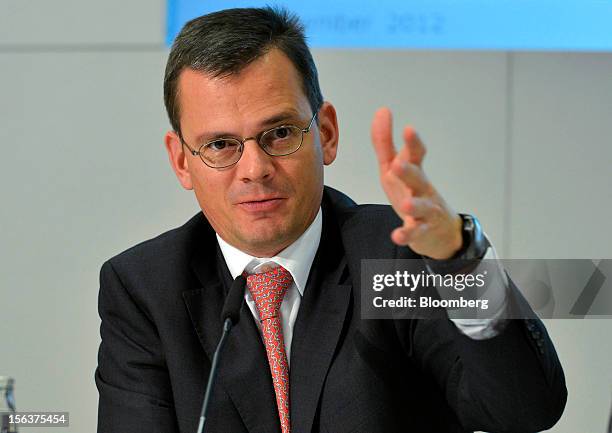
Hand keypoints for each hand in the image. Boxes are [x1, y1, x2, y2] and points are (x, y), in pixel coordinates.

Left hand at [371, 107, 462, 259]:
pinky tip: (398, 235)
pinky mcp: (423, 230)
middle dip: (409, 171)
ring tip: (405, 203)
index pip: (417, 155)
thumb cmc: (413, 193)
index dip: (413, 143)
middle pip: (419, 179)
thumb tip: (382, 111)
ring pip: (422, 207)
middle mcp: (423, 189)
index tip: (407, 129)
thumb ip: (385, 143)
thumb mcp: (394, 167)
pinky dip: (408, 234)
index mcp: (415, 172)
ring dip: (414, 204)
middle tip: (398, 164)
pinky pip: (416, 233)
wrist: (438, 231)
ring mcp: (425, 211)